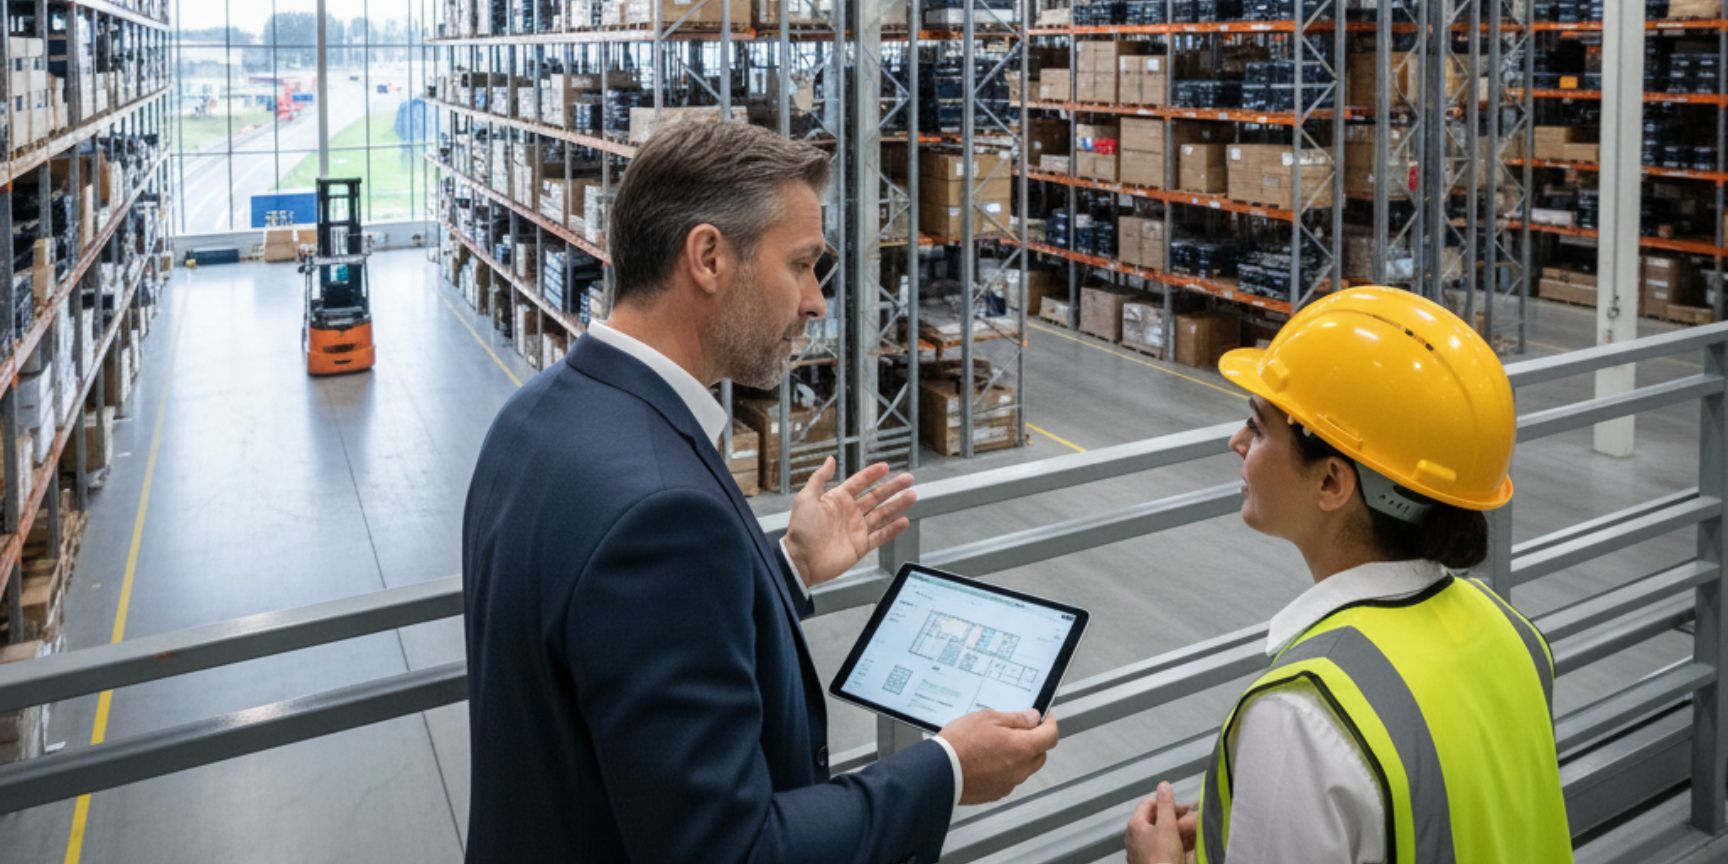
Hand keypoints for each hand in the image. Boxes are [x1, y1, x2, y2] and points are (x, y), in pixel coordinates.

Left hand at [782, 458, 915, 587]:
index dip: (872, 474)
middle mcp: (849, 513)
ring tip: (912, 496)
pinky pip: (881, 536)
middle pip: (876, 497)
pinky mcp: (861, 546)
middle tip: (908, 479)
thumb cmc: (801, 531)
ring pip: (882, 514)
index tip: (885, 466)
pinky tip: (904, 521)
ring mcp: (857, 530)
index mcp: (837, 500)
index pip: (859, 483)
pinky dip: (893, 530)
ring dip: (897, 505)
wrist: (801, 561)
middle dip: (892, 488)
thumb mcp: (806, 498)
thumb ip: (819, 478)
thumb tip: (829, 460)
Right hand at [937, 708, 1058, 804]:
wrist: (939, 771)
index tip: (1043, 716)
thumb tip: (1033, 718)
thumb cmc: (960, 744)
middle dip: (1035, 739)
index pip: (1051, 736)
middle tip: (1019, 728)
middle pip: (1040, 754)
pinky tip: (987, 758)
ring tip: (996, 743)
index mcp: (1022, 748)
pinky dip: (1004, 768)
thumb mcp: (988, 718)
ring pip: (1024, 767)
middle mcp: (1020, 769)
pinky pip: (1009, 778)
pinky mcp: (996, 792)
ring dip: (1019, 755)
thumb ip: (1016, 719)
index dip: (1049, 723)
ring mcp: (1009, 783)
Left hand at [1125, 782, 1195, 863]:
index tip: (1186, 807)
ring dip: (1180, 833)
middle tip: (1194, 821)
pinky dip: (1176, 846)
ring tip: (1196, 834)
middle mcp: (1136, 837)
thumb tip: (1163, 785)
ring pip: (1163, 836)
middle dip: (1177, 819)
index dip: (1168, 802)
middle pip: (1157, 821)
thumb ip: (1166, 805)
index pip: (1150, 804)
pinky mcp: (1151, 863)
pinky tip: (1189, 848)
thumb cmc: (1162, 858)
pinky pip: (1164, 850)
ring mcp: (1143, 852)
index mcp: (1136, 825)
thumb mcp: (1167, 827)